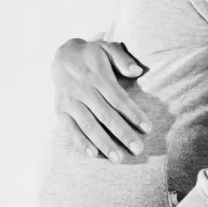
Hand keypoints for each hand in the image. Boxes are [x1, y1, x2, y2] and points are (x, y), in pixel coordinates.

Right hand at [51, 36, 152, 162]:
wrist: (62, 54)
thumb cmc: (92, 54)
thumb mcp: (107, 47)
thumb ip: (123, 58)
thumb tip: (137, 71)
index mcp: (98, 75)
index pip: (119, 99)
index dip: (133, 114)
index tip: (148, 129)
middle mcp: (83, 89)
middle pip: (106, 115)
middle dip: (123, 134)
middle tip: (138, 150)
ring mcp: (70, 100)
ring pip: (89, 125)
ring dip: (103, 143)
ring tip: (118, 158)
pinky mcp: (60, 109)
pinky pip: (70, 128)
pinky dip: (80, 142)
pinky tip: (93, 154)